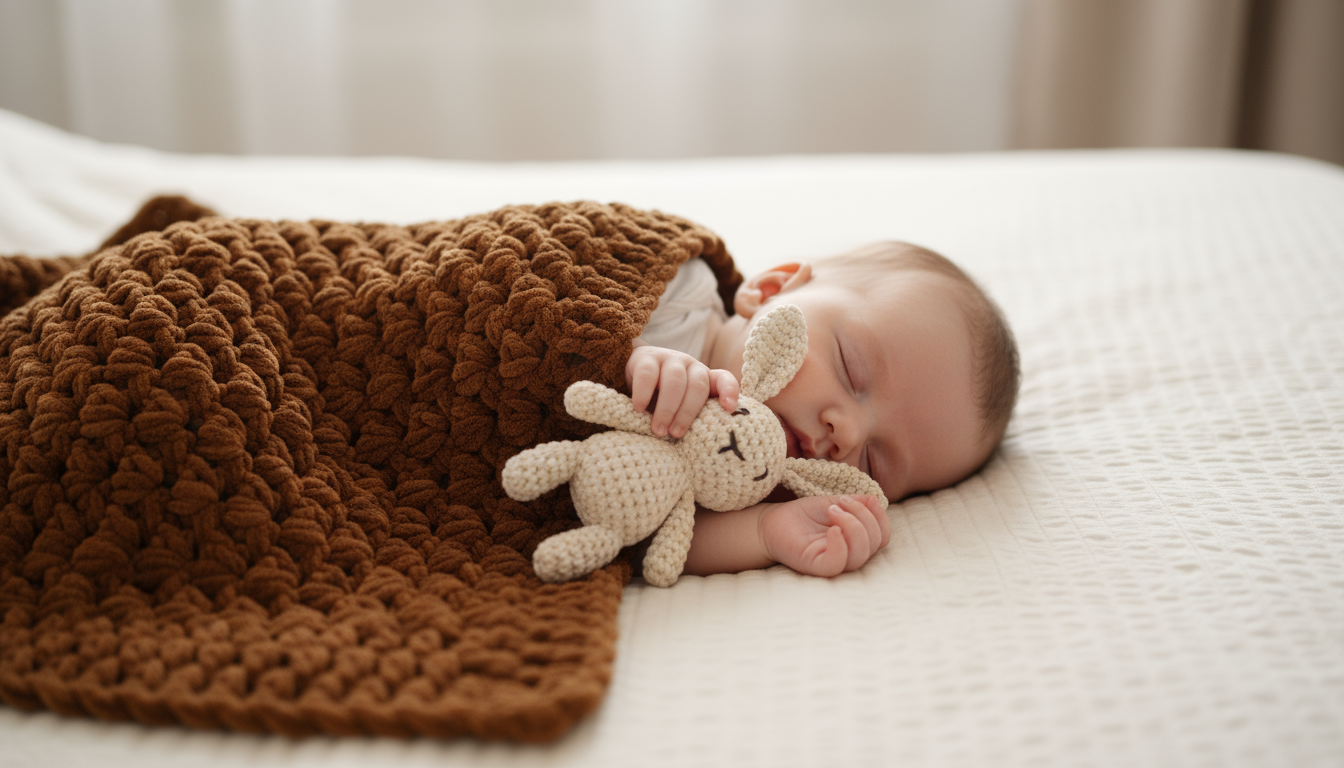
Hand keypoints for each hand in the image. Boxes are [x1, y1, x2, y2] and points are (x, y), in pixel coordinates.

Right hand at [625, 344, 738, 437]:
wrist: (634, 373)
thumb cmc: (663, 399)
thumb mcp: (680, 407)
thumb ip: (692, 418)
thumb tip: (700, 447)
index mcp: (705, 378)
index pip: (724, 379)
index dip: (729, 391)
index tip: (728, 408)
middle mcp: (691, 366)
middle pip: (697, 386)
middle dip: (687, 413)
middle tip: (675, 434)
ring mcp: (669, 359)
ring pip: (674, 380)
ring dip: (667, 408)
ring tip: (658, 429)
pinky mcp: (646, 358)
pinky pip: (647, 375)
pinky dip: (643, 394)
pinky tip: (639, 409)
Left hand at [759, 495, 889, 576]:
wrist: (775, 521)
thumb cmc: (805, 515)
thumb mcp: (835, 503)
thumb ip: (856, 503)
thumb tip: (875, 500)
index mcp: (857, 540)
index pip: (883, 536)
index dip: (880, 517)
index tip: (866, 499)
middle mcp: (849, 554)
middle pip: (875, 543)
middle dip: (862, 516)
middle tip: (838, 503)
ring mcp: (834, 562)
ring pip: (860, 554)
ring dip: (852, 525)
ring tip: (832, 510)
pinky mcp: (817, 566)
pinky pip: (838, 562)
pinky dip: (840, 544)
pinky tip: (832, 529)